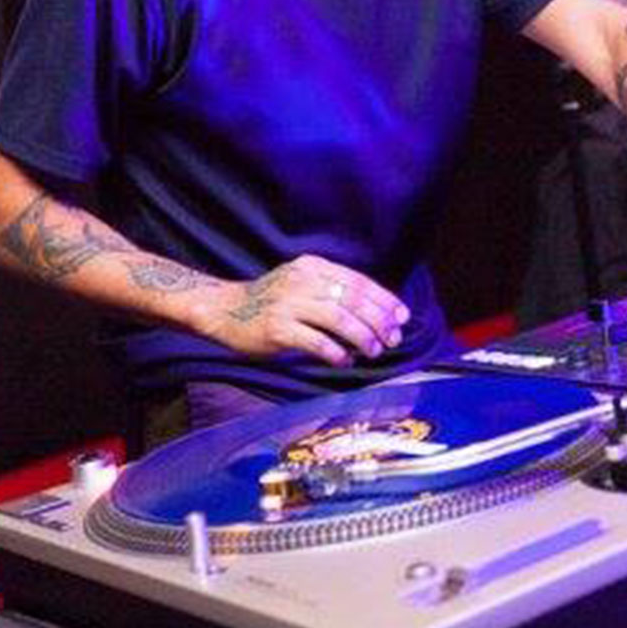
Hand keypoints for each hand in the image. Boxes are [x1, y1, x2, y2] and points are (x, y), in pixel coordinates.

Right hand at [193, 255, 409, 365]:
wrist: (225, 310)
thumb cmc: (270, 301)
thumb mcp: (301, 282)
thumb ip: (331, 290)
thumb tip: (374, 312)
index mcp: (312, 266)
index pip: (358, 281)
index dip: (384, 300)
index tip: (401, 317)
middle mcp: (302, 281)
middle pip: (353, 299)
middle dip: (379, 321)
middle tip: (392, 338)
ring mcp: (288, 304)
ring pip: (339, 319)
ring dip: (362, 337)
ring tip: (374, 351)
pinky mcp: (277, 328)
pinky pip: (316, 341)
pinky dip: (336, 352)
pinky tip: (345, 360)